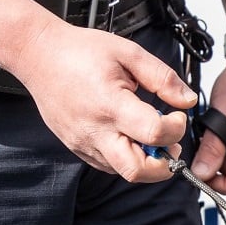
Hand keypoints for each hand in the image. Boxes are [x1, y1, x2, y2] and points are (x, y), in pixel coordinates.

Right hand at [12, 21, 197, 181]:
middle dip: (164, 165)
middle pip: (137, 171)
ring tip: (151, 138)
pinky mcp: (77, 148)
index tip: (177, 115)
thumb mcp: (129, 53)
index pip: (154, 133)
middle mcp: (95, 130)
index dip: (175, 128)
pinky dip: (127, 158)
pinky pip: (108, 165)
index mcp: (110, 104)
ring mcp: (83, 143)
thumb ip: (163, 78)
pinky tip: (130, 137)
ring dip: (146, 162)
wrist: (38, 56)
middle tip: (170, 144)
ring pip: (123, 172)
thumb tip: (187, 101)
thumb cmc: (79, 52)